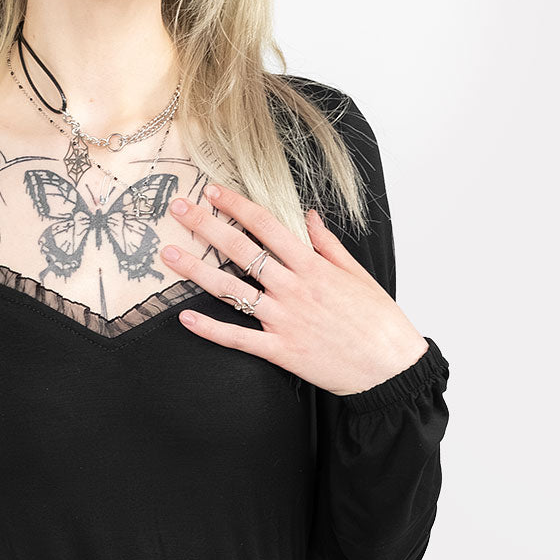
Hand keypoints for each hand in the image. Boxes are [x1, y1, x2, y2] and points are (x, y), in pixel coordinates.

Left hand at [161, 186, 428, 395]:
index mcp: (313, 266)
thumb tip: (308, 216)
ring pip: (232, 290)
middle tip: (178, 210)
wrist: (390, 367)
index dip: (237, 206)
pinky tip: (184, 317)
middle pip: (242, 251)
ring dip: (196, 271)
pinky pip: (238, 338)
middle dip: (206, 227)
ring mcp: (284, 320)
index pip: (268, 226)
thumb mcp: (356, 273)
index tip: (212, 192)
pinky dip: (210, 329)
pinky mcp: (280, 350)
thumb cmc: (378, 320)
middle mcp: (294, 289)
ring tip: (169, 255)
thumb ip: (327, 244)